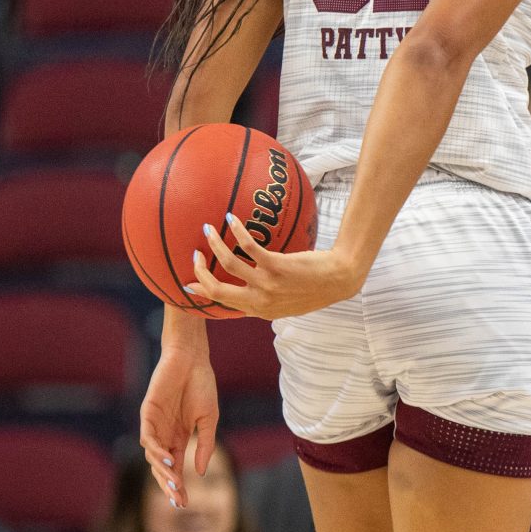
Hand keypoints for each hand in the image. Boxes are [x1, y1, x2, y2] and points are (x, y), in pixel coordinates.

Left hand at [139, 340, 219, 506]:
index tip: (185, 503)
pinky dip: (157, 451)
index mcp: (179, 438)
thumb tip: (199, 473)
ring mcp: (155, 425)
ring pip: (153, 455)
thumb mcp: (209, 421)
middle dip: (169, 485)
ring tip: (176, 482)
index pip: (176, 468)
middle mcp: (165, 434)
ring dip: (163, 470)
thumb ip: (205, 446)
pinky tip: (169, 460)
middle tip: (178, 501)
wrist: (192, 359)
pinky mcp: (148, 413)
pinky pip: (148, 438)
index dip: (179, 485)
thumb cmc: (202, 387)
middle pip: (162, 467)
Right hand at [188, 223, 368, 320]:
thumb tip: (252, 289)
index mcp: (262, 311)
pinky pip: (247, 246)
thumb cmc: (317, 288)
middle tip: (195, 254)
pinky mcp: (276, 266)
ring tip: (208, 229)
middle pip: (218, 289)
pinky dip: (236, 231)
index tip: (189, 283)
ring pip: (227, 264)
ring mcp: (267, 284)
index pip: (224, 303)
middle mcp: (261, 301)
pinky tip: (231, 219)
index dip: (204, 293)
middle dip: (201, 271)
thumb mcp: (289, 302)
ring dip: (214, 244)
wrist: (340, 280)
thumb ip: (268, 300)